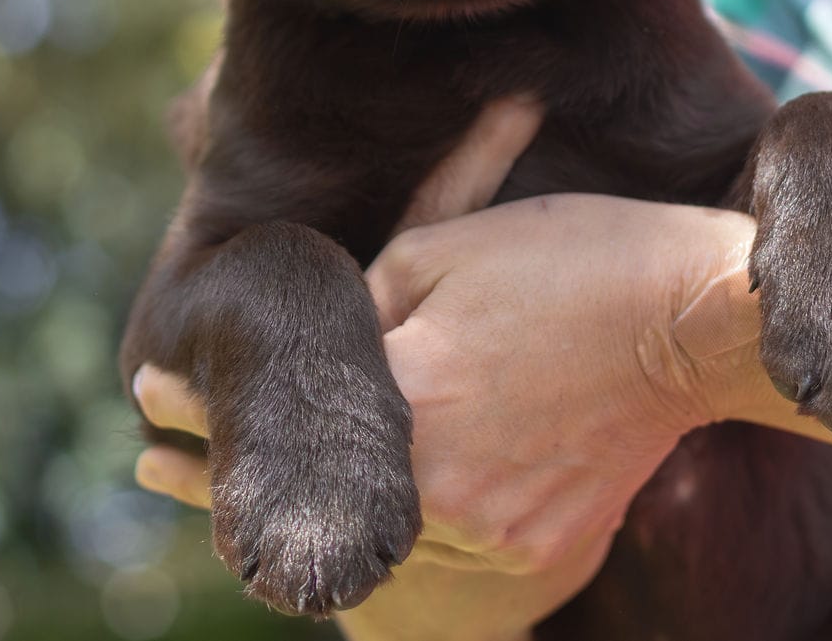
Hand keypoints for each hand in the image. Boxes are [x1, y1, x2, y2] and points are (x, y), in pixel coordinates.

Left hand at [132, 99, 758, 639]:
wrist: (686, 319)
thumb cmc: (566, 260)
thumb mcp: (446, 244)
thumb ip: (367, 303)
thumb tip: (316, 345)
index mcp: (414, 396)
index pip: (285, 420)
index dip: (203, 412)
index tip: (145, 401)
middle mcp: (445, 487)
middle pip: (314, 502)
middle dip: (219, 488)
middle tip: (149, 473)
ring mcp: (497, 540)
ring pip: (374, 561)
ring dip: (307, 533)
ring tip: (231, 522)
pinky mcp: (542, 563)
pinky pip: (447, 585)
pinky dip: (395, 570)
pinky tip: (353, 559)